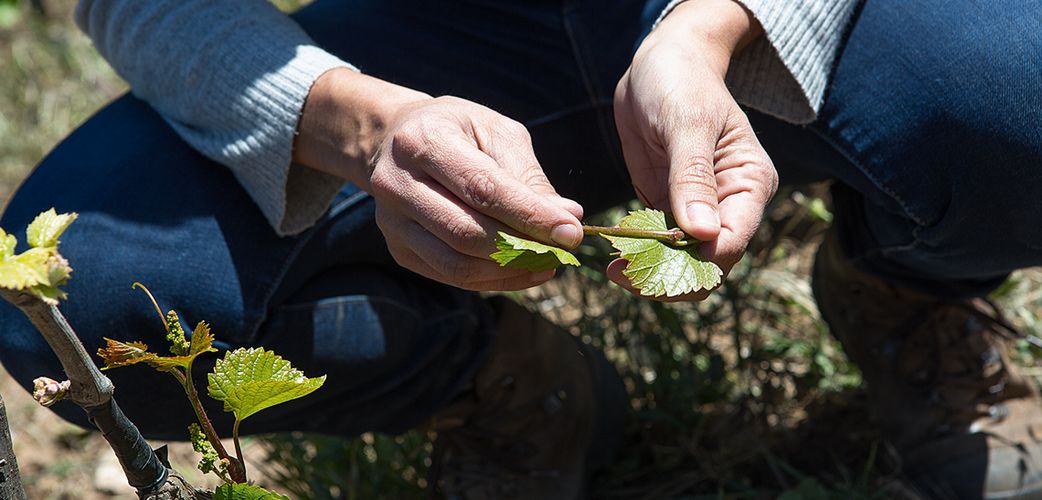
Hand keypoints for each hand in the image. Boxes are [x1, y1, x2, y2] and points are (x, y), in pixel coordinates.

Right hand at [294, 70, 582, 290]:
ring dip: (511, 271)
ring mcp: (392, 222)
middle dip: (523, 247)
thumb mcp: (496, 133)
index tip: (572, 232)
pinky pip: (451, 276)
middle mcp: (396, 183)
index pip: (482, 189)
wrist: (396, 139)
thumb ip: (528, 176)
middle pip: (466, 232)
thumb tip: (567, 217)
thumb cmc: (459, 132)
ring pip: (457, 264)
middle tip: (564, 250)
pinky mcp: (398, 249)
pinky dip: (493, 280)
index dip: (529, 215)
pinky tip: (523, 270)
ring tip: (549, 263)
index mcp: (423, 141)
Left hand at [611, 0, 776, 300]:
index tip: (651, 265)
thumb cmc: (681, 82)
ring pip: (682, 261)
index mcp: (750, 184)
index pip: (732, 242)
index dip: (695, 263)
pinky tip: (614, 255)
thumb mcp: (685, 123)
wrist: (661, 63)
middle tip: (622, 273)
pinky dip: (638, 254)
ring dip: (650, 270)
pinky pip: (657, 244)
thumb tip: (702, 233)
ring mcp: (698, 208)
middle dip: (670, 275)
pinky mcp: (668, 207)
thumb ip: (692, 176)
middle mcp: (730, 203)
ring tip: (613, 268)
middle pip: (709, 262)